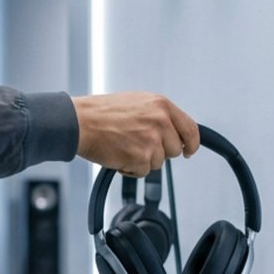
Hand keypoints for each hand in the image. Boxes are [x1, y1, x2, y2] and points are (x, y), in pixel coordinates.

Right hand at [72, 92, 200, 176]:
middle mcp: (160, 121)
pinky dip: (130, 168)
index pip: (191, 128)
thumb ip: (159, 115)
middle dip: (159, 152)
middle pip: (175, 150)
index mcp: (162, 105)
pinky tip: (119, 155)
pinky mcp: (141, 157)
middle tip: (139, 145)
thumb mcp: (138, 102)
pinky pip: (143, 171)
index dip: (192, 143)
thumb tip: (173, 130)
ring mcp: (152, 139)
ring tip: (124, 146)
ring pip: (158, 162)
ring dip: (142, 160)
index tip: (189, 150)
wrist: (81, 122)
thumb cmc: (102, 112)